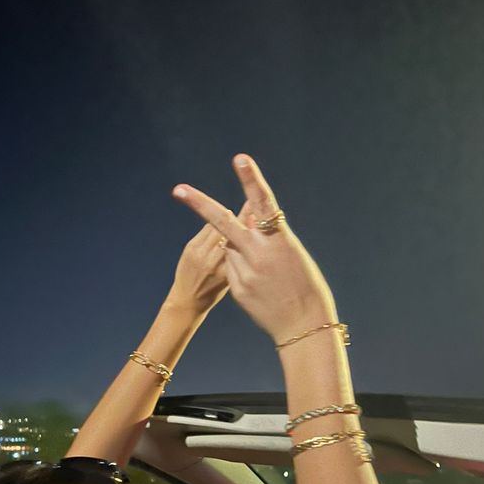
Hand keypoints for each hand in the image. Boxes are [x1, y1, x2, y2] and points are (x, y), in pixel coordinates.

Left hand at [172, 154, 336, 342]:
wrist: (304, 325)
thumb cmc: (304, 284)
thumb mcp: (291, 254)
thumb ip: (267, 235)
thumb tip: (246, 217)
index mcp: (279, 240)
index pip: (263, 203)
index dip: (250, 179)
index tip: (239, 158)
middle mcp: (259, 254)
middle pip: (224, 223)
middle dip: (199, 204)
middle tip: (178, 190)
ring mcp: (245, 272)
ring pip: (230, 249)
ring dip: (240, 251)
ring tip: (266, 273)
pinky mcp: (237, 288)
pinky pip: (232, 270)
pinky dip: (242, 272)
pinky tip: (260, 287)